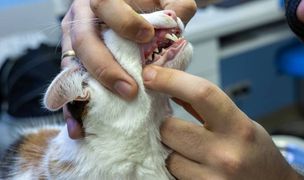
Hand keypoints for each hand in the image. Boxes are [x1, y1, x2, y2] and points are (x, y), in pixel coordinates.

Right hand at [61, 0, 196, 138]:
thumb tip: (177, 22)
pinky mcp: (74, 66)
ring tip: (107, 111)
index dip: (124, 22)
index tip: (147, 36)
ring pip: (73, 67)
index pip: (106, 5)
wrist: (130, 18)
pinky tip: (79, 127)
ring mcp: (74, 44)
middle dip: (106, 68)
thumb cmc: (143, 8)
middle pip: (84, 41)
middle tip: (130, 89)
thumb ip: (174, 6)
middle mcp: (82, 20)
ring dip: (89, 92)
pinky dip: (73, 109)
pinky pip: (69, 87)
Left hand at [142, 65, 303, 179]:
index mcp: (238, 127)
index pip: (201, 94)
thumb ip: (205, 106)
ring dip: (172, 150)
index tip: (150, 74)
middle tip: (176, 126)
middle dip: (166, 125)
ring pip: (167, 156)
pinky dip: (177, 166)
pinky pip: (173, 174)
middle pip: (169, 129)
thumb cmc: (257, 152)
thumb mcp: (238, 121)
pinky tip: (190, 163)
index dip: (170, 79)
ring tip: (189, 150)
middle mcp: (225, 154)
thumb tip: (170, 88)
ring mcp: (212, 178)